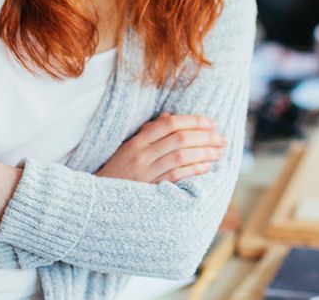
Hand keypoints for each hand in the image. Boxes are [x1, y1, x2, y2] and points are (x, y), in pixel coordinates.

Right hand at [96, 112, 225, 183]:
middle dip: (204, 137)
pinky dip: (193, 170)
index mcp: (137, 141)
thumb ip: (148, 132)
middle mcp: (141, 154)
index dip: (192, 121)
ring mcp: (145, 173)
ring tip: (219, 152)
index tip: (211, 123)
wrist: (96, 202)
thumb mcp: (128, 148)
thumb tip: (169, 116)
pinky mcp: (150, 190)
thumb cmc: (116, 172)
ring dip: (203, 153)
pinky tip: (206, 167)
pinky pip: (175, 177)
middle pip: (178, 139)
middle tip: (222, 138)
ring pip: (180, 157)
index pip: (169, 124)